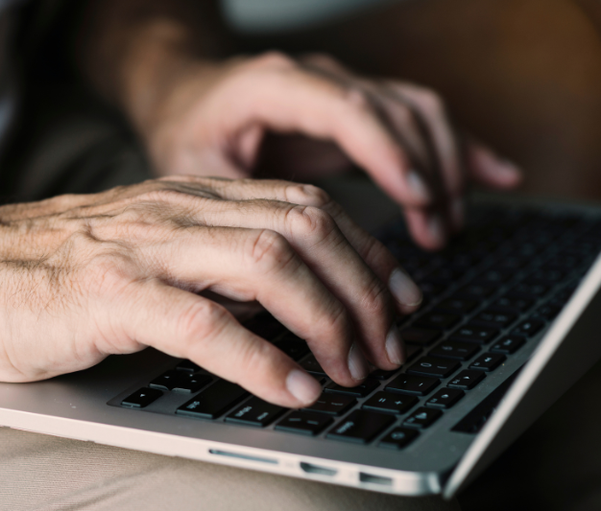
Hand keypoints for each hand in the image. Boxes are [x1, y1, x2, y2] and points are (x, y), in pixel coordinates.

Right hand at [0, 177, 422, 406]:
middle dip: (362, 290)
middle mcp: (176, 212)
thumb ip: (209, 256)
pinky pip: (204, 323)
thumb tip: (282, 293)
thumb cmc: (52, 269)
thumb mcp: (147, 246)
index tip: (398, 297)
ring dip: (325, 321)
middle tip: (388, 343)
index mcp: (190, 198)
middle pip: (303, 230)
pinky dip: (261, 359)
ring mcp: (144, 250)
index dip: (366, 251)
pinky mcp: (110, 296)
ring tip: (352, 368)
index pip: (305, 207)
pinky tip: (293, 387)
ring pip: (266, 266)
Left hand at [138, 52, 521, 249]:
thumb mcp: (192, 169)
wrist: (188, 96)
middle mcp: (317, 78)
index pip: (345, 109)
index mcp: (272, 86)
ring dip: (444, 168)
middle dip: (425, 173)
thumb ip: (231, 208)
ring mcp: (343, 90)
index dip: (387, 152)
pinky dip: (457, 149)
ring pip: (417, 112)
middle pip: (394, 111)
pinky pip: (419, 120)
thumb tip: (275, 271)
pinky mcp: (357, 110)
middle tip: (437, 234)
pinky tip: (493, 177)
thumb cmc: (187, 131)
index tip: (417, 198)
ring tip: (448, 226)